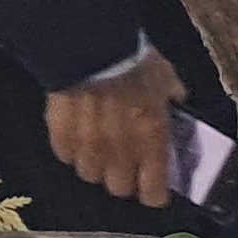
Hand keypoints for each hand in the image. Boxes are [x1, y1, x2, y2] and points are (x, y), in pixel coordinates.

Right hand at [45, 53, 187, 209]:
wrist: (90, 43)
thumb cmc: (133, 59)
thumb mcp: (164, 77)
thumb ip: (171, 97)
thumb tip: (177, 100)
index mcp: (151, 141)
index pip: (153, 193)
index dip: (153, 192)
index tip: (152, 185)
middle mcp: (120, 151)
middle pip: (118, 188)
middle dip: (122, 177)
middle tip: (123, 162)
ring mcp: (88, 145)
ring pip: (89, 174)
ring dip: (95, 162)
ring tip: (96, 145)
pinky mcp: (60, 133)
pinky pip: (64, 154)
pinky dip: (70, 147)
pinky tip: (74, 132)